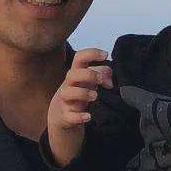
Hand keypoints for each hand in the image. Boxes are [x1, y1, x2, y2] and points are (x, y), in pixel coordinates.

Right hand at [47, 48, 112, 166]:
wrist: (61, 115)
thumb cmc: (78, 92)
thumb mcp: (89, 81)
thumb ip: (102, 74)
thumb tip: (110, 80)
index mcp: (76, 73)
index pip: (79, 57)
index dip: (92, 53)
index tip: (105, 55)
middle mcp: (69, 85)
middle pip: (72, 74)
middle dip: (88, 74)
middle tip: (101, 80)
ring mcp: (66, 100)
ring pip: (68, 93)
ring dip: (83, 93)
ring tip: (95, 96)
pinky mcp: (66, 116)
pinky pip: (70, 116)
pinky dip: (79, 117)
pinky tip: (88, 116)